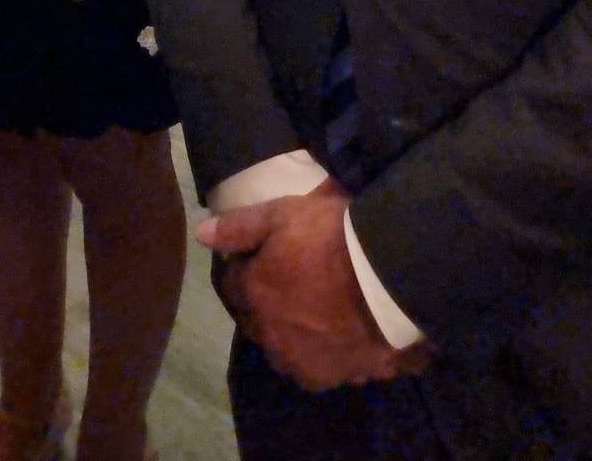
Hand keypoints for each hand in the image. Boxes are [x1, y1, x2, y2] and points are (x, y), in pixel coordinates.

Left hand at [198, 190, 432, 392]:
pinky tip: (340, 333)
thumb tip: (201, 235)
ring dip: (291, 332)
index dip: (243, 266)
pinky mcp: (338, 376)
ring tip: (313, 309)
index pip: (232, 284)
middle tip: (287, 278)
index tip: (258, 253)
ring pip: (286, 348)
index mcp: (253, 297)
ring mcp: (304, 362)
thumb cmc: (331, 237)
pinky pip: (322, 367)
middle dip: (263, 302)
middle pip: (257, 320)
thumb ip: (239, 226)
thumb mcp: (282, 214)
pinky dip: (326, 351)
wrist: (390, 277)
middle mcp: (271, 337)